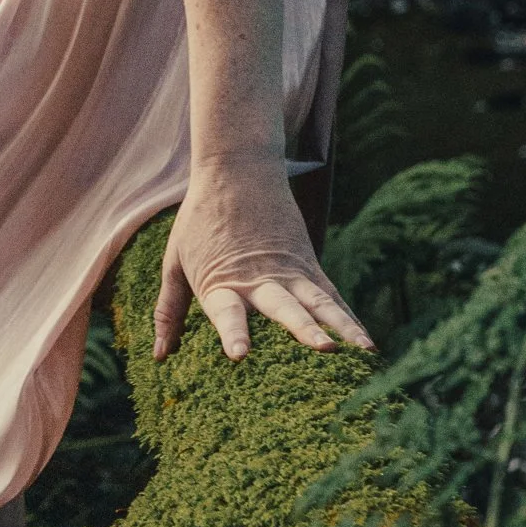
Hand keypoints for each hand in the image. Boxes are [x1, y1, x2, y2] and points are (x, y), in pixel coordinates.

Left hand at [153, 155, 372, 361]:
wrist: (237, 169)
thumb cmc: (200, 220)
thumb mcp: (175, 262)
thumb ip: (169, 310)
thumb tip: (159, 357)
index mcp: (221, 281)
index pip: (227, 311)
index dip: (233, 332)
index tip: (240, 355)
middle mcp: (260, 280)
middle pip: (285, 308)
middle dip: (303, 330)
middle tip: (324, 350)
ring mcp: (290, 272)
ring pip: (319, 303)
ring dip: (340, 326)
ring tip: (361, 351)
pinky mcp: (309, 265)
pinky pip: (332, 298)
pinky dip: (348, 320)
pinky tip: (366, 345)